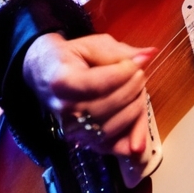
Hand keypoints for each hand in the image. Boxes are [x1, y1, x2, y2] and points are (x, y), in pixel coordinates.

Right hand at [23, 32, 154, 159]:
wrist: (45, 75)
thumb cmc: (70, 58)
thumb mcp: (91, 45)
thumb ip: (119, 52)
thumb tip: (149, 55)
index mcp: (62, 82)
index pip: (98, 84)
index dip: (124, 73)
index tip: (138, 62)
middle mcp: (64, 111)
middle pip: (108, 106)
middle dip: (132, 88)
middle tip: (140, 74)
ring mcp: (73, 130)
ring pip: (113, 126)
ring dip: (135, 108)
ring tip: (138, 90)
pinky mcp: (83, 142)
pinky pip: (112, 147)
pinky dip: (130, 140)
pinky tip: (141, 135)